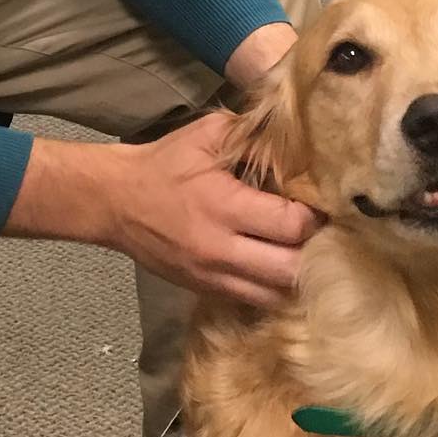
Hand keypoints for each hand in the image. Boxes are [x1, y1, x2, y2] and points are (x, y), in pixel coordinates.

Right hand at [107, 112, 323, 307]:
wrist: (114, 201)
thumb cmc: (164, 164)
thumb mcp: (206, 134)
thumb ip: (252, 136)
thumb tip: (296, 143)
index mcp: (223, 206)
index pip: (291, 225)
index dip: (315, 216)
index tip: (322, 203)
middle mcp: (221, 250)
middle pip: (291, 270)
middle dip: (315, 253)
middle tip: (322, 235)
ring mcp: (213, 277)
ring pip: (276, 296)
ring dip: (297, 278)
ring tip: (304, 254)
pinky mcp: (206, 290)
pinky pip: (255, 302)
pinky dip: (273, 289)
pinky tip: (279, 269)